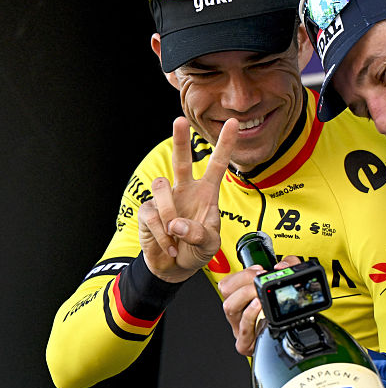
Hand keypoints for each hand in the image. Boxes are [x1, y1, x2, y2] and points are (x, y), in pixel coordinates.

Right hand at [138, 117, 238, 282]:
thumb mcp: (209, 245)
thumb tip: (176, 224)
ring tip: (176, 235)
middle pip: (182, 160)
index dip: (225, 144)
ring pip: (162, 187)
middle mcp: (185, 190)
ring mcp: (165, 199)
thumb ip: (199, 234)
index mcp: (206, 193)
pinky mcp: (148, 210)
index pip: (217, 164)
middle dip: (180, 140)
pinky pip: (152, 214)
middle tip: (179, 120)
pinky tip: (168, 245)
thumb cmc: (197, 250)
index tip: (234, 123)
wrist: (175, 267)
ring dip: (170, 214)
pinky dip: (162, 234)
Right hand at [218, 255, 301, 354]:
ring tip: (259, 292)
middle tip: (260, 279)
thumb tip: (282, 266)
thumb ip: (290, 266)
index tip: (259, 270)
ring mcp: (241, 328)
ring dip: (245, 294)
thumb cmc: (288, 311)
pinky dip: (250, 314)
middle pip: (226, 291)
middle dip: (244, 280)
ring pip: (230, 307)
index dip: (242, 273)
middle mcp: (239, 314)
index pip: (228, 282)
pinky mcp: (246, 343)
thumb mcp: (289, 283)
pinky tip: (258, 306)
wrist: (295, 337)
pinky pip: (243, 328)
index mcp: (243, 300)